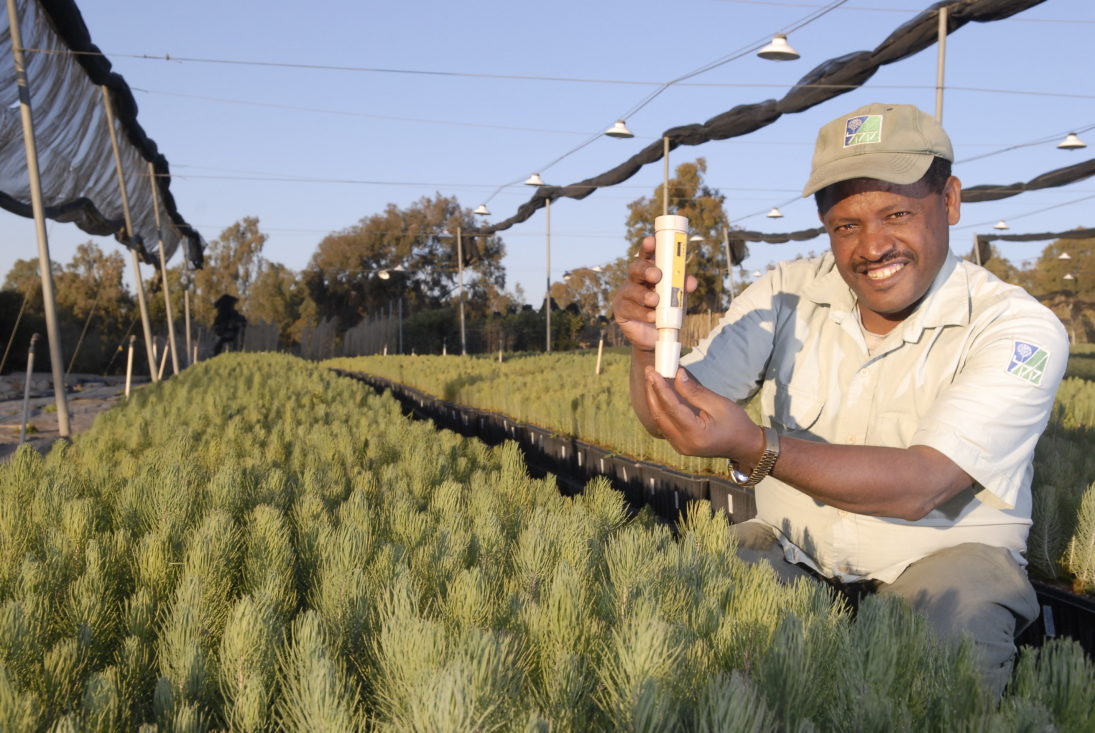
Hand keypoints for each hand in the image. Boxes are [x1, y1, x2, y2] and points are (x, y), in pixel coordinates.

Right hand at [611, 236, 696, 351]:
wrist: (657, 338)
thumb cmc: (667, 312)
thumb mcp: (678, 299)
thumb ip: (683, 288)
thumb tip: (691, 280)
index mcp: (648, 273)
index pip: (646, 256)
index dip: (647, 247)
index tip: (651, 241)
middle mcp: (635, 280)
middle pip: (635, 268)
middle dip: (645, 269)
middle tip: (657, 275)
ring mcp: (625, 295)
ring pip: (630, 289)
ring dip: (644, 294)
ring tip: (656, 300)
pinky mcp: (621, 311)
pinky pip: (629, 308)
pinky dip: (643, 312)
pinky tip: (652, 316)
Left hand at [643, 366, 762, 461]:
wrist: (743, 445)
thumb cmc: (736, 423)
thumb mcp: (719, 404)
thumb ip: (695, 391)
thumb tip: (677, 374)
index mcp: (695, 435)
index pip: (671, 409)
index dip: (660, 388)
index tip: (653, 372)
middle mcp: (683, 444)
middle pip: (659, 415)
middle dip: (652, 392)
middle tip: (648, 371)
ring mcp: (679, 446)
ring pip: (659, 420)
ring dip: (653, 399)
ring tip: (651, 379)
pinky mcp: (679, 444)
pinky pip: (664, 424)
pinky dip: (660, 408)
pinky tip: (658, 393)